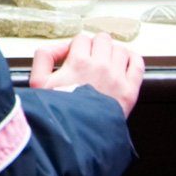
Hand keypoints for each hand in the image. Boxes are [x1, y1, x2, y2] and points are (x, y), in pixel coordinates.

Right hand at [28, 31, 143, 117]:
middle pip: (102, 39)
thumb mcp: (38, 82)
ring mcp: (117, 77)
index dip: (78, 46)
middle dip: (95, 46)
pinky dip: (133, 59)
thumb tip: (62, 46)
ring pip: (120, 49)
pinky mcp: (130, 90)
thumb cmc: (58, 112)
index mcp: (79, 62)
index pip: (82, 39)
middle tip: (92, 58)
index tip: (77, 55)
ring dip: (112, 53)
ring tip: (106, 63)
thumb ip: (44, 56)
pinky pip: (138, 64)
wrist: (76, 136)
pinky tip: (126, 62)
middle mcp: (100, 66)